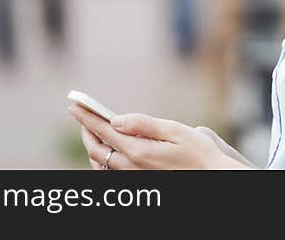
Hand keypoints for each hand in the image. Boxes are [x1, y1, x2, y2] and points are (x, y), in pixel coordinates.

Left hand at [68, 105, 253, 169]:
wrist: (211, 176)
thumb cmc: (197, 152)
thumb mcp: (174, 130)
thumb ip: (143, 124)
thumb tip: (116, 119)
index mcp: (139, 151)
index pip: (104, 130)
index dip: (87, 116)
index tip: (74, 104)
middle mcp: (131, 167)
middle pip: (96, 148)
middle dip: (85, 129)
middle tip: (81, 112)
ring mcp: (133, 176)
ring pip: (100, 162)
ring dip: (92, 144)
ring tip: (91, 128)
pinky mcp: (138, 180)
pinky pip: (110, 171)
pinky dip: (101, 158)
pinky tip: (105, 149)